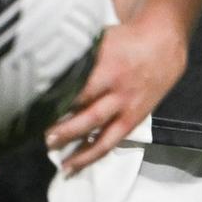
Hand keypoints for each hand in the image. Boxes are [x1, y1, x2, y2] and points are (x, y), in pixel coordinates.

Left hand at [47, 16, 186, 173]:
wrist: (164, 46)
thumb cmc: (124, 39)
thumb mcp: (102, 38)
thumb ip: (79, 54)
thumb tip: (45, 65)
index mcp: (108, 65)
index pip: (80, 87)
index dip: (59, 100)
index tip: (37, 110)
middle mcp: (118, 89)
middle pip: (89, 114)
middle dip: (66, 129)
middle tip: (44, 138)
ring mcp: (126, 106)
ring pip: (102, 134)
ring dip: (79, 149)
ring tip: (59, 162)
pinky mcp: (133, 119)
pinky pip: (112, 141)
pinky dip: (93, 154)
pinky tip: (76, 163)